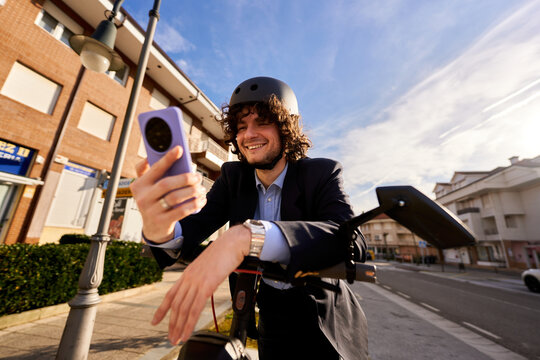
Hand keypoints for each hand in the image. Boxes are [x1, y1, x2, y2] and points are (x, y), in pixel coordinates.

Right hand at [129, 146, 206, 242]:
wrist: (153, 228)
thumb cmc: (153, 201)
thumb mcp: (146, 187)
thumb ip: (147, 171)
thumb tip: (151, 155)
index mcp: (139, 185)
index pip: (154, 169)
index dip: (167, 158)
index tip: (179, 149)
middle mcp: (143, 198)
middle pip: (167, 184)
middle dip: (185, 178)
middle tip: (198, 177)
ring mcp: (152, 211)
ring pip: (175, 197)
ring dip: (192, 191)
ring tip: (201, 189)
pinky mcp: (162, 222)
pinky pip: (181, 211)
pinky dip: (194, 204)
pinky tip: (201, 200)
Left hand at [151, 225, 250, 343]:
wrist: (233, 242)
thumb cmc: (224, 251)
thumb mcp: (208, 265)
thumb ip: (202, 276)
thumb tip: (204, 285)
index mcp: (188, 273)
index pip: (170, 294)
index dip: (162, 310)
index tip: (155, 321)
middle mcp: (189, 278)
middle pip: (175, 305)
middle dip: (171, 324)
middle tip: (170, 338)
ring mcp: (196, 282)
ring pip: (183, 309)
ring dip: (179, 327)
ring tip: (177, 339)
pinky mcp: (206, 286)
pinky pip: (195, 309)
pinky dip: (189, 323)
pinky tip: (187, 332)